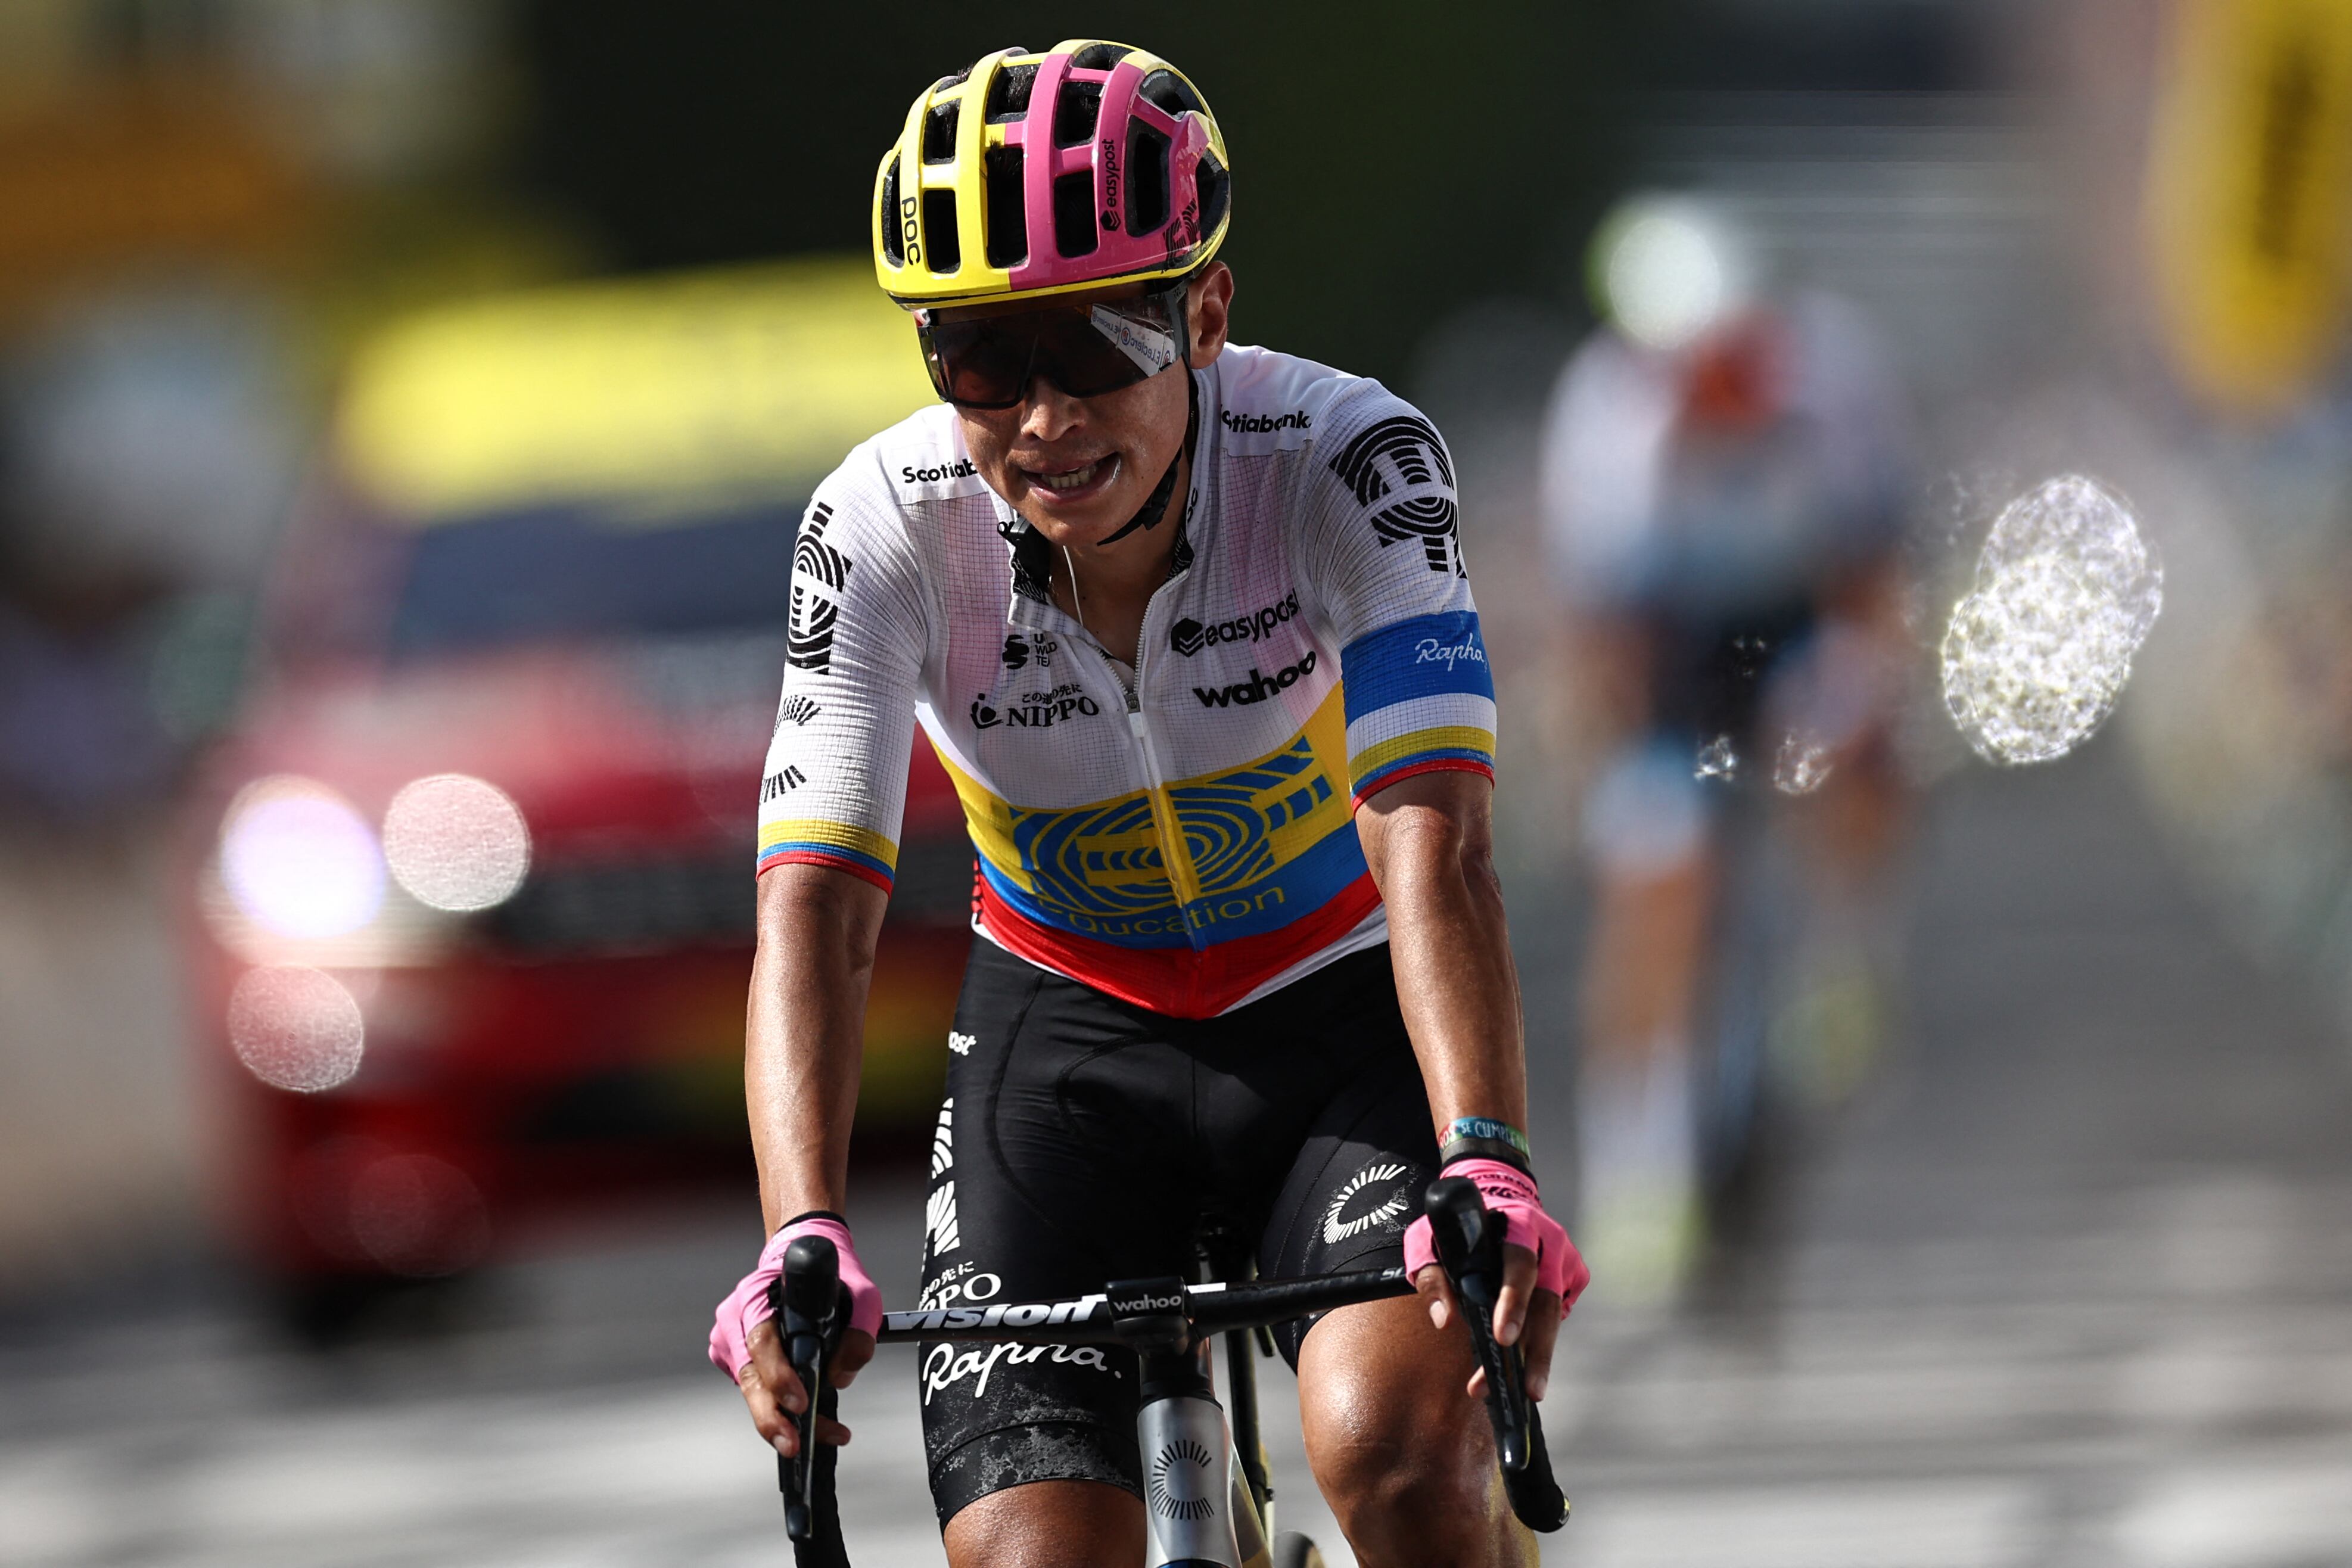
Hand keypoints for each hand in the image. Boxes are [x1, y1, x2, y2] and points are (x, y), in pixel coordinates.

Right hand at [708, 1214, 885, 1453]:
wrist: (801, 1261)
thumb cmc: (829, 1276)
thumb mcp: (861, 1292)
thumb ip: (860, 1331)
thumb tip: (840, 1377)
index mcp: (757, 1294)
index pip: (761, 1339)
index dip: (778, 1374)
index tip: (801, 1400)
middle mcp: (734, 1318)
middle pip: (748, 1375)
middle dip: (771, 1415)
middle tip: (795, 1443)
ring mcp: (729, 1340)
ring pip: (750, 1390)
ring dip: (779, 1419)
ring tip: (808, 1441)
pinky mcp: (732, 1359)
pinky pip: (754, 1389)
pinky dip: (776, 1408)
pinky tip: (802, 1420)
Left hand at [1404, 1158, 1588, 1401]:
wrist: (1499, 1197)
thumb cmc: (1462, 1225)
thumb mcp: (1430, 1237)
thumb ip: (1431, 1274)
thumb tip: (1445, 1319)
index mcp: (1517, 1224)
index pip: (1519, 1264)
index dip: (1512, 1302)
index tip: (1501, 1337)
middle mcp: (1549, 1243)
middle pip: (1546, 1301)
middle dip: (1536, 1348)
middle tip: (1525, 1387)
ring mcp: (1565, 1261)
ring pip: (1554, 1316)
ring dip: (1539, 1356)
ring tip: (1527, 1393)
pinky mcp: (1573, 1278)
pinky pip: (1559, 1315)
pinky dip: (1542, 1341)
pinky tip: (1527, 1364)